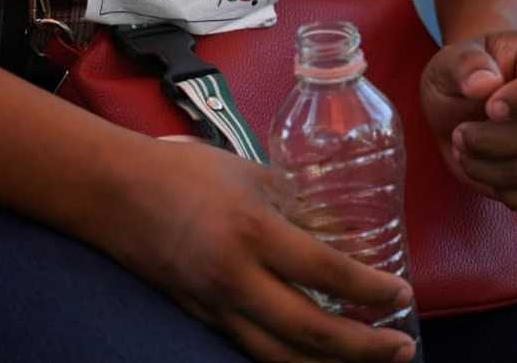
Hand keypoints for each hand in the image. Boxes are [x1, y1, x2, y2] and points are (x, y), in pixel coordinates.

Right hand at [100, 140, 417, 362]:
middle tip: (402, 349)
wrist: (114, 192)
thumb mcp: (249, 173)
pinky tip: (312, 356)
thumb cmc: (184, 171)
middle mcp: (237, 279)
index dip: (371, 290)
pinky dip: (289, 358)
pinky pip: (252, 349)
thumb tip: (338, 227)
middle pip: (311, 333)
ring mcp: (215, 306)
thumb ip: (295, 201)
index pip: (327, 272)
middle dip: (365, 349)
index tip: (402, 293)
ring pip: (280, 358)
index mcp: (254, 233)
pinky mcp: (199, 318)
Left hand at [420, 29, 516, 217]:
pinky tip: (490, 176)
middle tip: (460, 135)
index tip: (489, 109)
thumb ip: (464, 65)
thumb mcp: (449, 62)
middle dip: (490, 140)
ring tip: (467, 152)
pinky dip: (511, 196)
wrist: (469, 109)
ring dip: (491, 169)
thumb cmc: (465, 79)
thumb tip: (484, 84)